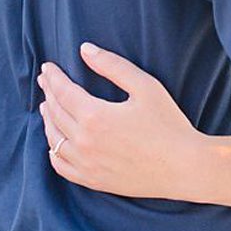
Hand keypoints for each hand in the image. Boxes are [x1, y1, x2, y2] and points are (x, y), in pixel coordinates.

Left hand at [38, 46, 203, 200]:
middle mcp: (85, 142)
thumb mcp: (146, 87)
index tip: (47, 67)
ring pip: (53, 139)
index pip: (62, 91)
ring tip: (47, 106)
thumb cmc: (169, 124)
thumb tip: (85, 49)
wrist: (185, 167)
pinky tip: (55, 142)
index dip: (53, 77)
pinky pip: (61, 166)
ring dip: (47, 120)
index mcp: (95, 116)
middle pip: (54, 113)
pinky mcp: (94, 180)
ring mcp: (87, 164)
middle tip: (45, 81)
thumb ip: (113, 66)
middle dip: (48, 93)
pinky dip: (53, 151)